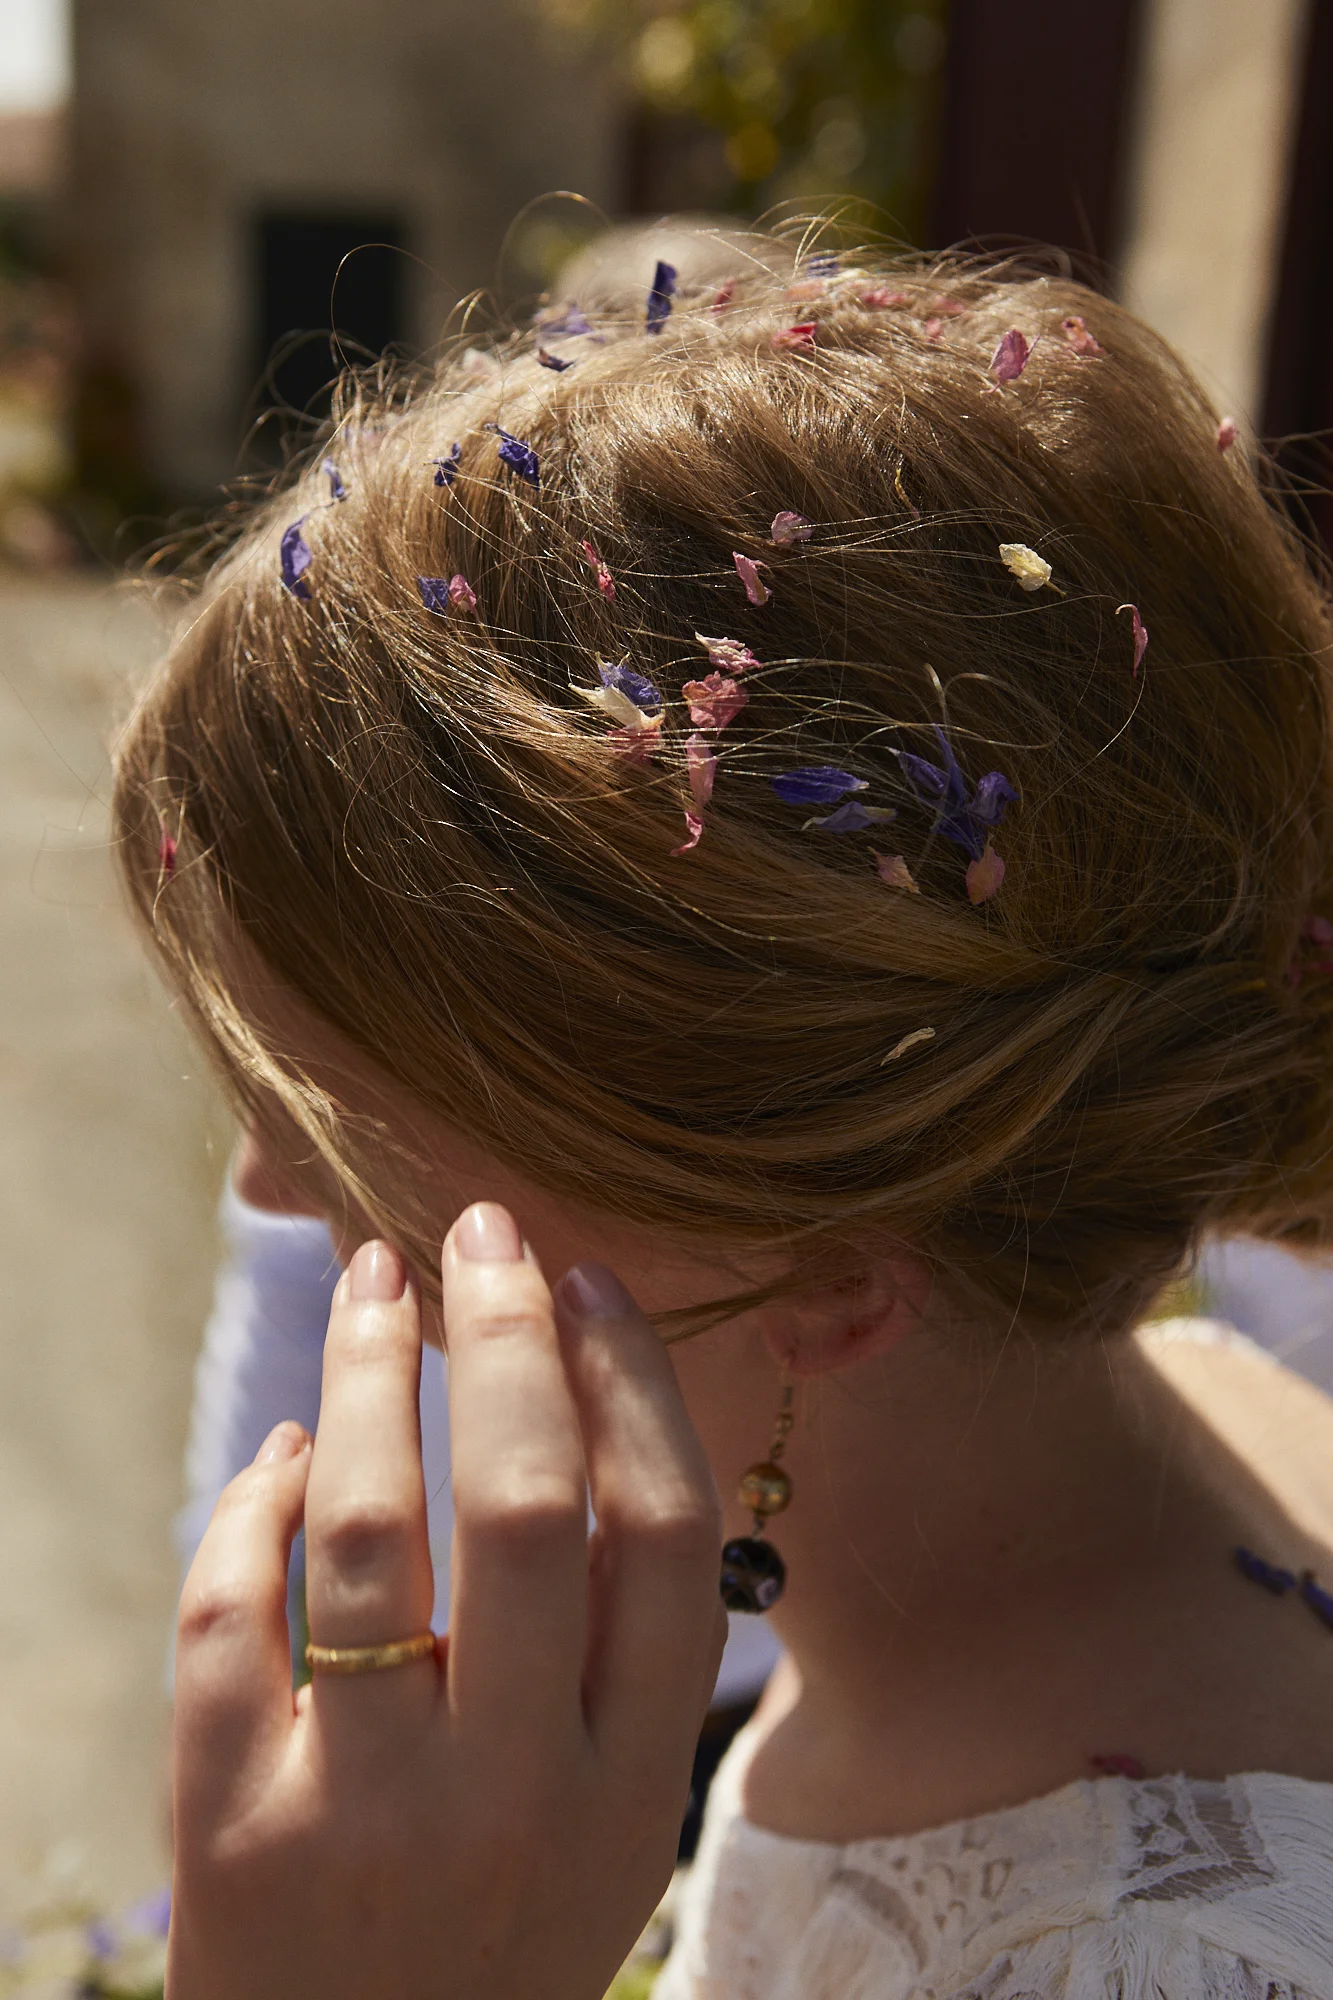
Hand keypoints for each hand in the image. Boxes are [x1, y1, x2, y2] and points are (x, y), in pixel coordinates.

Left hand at [168, 1202, 725, 1999]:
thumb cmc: (503, 1934)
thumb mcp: (614, 1828)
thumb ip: (623, 1652)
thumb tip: (569, 1400)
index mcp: (629, 1790)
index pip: (657, 1532)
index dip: (629, 1379)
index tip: (588, 1282)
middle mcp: (509, 1798)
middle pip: (521, 1502)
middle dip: (504, 1335)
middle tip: (484, 1229)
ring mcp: (361, 1815)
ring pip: (363, 1526)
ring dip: (366, 1370)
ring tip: (374, 1281)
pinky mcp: (227, 1828)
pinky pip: (229, 1606)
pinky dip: (251, 1498)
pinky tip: (285, 1450)